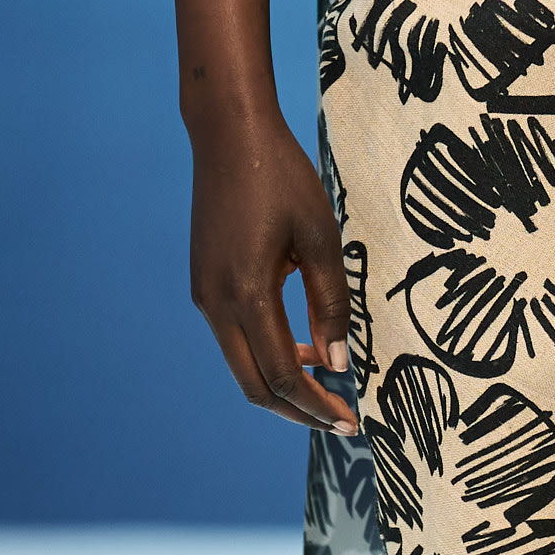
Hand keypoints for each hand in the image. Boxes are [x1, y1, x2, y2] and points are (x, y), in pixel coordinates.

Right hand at [187, 111, 355, 430]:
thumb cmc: (281, 178)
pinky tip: (299, 346)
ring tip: (326, 383)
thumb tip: (338, 363)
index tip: (350, 420)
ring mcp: (203, 296)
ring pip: (242, 366)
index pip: (283, 375)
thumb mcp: (321, 238)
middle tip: (339, 419)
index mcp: (247, 294)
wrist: (228, 135)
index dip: (318, 405)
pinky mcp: (203, 285)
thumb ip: (331, 305)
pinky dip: (266, 355)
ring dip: (282, 383)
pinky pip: (234, 339)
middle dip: (298, 411)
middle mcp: (216, 304)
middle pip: (255, 386)